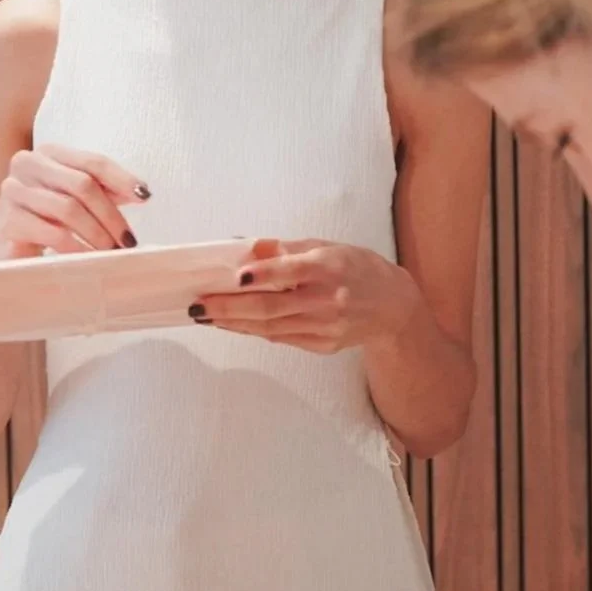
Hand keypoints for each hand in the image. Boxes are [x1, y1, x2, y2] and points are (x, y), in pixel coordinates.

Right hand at [0, 144, 149, 260]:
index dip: (122, 179)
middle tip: (128, 240)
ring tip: (112, 252)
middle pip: (82, 184)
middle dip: (111, 215)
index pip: (93, 161)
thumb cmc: (45, 219)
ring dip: (97, 234)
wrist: (4, 249)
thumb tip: (141, 192)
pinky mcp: (7, 221)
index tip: (145, 197)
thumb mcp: (76, 199)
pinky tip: (89, 260)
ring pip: (68, 209)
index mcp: (48, 152)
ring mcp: (13, 190)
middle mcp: (28, 163)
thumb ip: (104, 190)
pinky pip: (52, 233)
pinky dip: (77, 248)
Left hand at [192, 239, 420, 353]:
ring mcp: (326, 327)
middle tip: (199, 305)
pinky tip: (232, 324)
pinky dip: (253, 330)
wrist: (392, 306)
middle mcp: (328, 299)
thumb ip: (284, 249)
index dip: (262, 275)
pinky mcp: (322, 345)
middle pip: (272, 307)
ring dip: (234, 322)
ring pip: (270, 327)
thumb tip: (244, 247)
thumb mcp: (325, 246)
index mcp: (329, 267)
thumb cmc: (355, 267)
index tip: (235, 277)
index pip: (291, 272)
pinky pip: (280, 338)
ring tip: (205, 316)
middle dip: (230, 307)